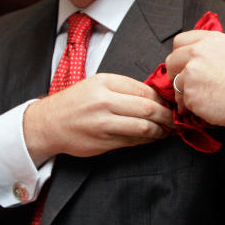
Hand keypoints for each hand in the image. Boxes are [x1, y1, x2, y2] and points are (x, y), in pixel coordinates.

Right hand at [23, 73, 174, 165]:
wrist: (48, 124)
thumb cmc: (74, 103)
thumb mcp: (96, 85)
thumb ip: (124, 88)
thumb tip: (155, 97)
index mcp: (104, 83)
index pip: (144, 90)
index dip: (161, 99)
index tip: (169, 103)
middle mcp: (104, 101)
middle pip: (147, 108)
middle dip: (166, 116)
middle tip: (175, 119)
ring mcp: (103, 123)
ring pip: (143, 127)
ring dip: (159, 131)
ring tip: (166, 131)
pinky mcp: (103, 142)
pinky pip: (132, 142)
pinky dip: (146, 140)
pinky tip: (151, 138)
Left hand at [164, 30, 224, 138]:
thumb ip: (217, 48)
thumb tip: (206, 51)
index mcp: (211, 41)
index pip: (181, 40)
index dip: (180, 53)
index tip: (183, 63)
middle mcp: (198, 53)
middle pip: (172, 60)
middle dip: (176, 73)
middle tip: (186, 83)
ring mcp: (191, 73)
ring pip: (176, 83)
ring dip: (185, 93)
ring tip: (204, 99)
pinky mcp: (190, 93)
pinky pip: (184, 101)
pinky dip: (192, 107)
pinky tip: (208, 108)